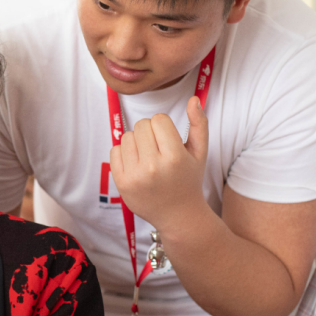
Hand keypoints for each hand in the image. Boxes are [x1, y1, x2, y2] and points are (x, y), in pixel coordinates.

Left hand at [109, 96, 209, 233]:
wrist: (177, 215)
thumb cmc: (188, 179)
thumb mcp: (200, 152)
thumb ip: (199, 124)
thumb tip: (193, 99)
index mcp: (174, 157)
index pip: (158, 119)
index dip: (164, 126)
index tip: (168, 139)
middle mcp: (153, 167)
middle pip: (141, 125)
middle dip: (149, 132)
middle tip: (158, 148)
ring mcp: (135, 176)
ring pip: (127, 136)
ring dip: (136, 142)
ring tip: (148, 156)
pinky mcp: (121, 183)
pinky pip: (114, 150)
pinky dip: (124, 153)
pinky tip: (137, 164)